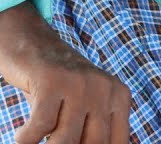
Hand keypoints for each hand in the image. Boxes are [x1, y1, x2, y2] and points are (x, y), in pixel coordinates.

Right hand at [0, 3, 130, 143]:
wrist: (33, 46)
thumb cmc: (58, 88)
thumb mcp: (84, 107)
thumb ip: (93, 131)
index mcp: (120, 97)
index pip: (116, 142)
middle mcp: (106, 89)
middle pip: (93, 143)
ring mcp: (80, 83)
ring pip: (66, 140)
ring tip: (35, 142)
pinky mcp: (53, 81)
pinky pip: (41, 125)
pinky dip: (27, 138)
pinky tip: (22, 136)